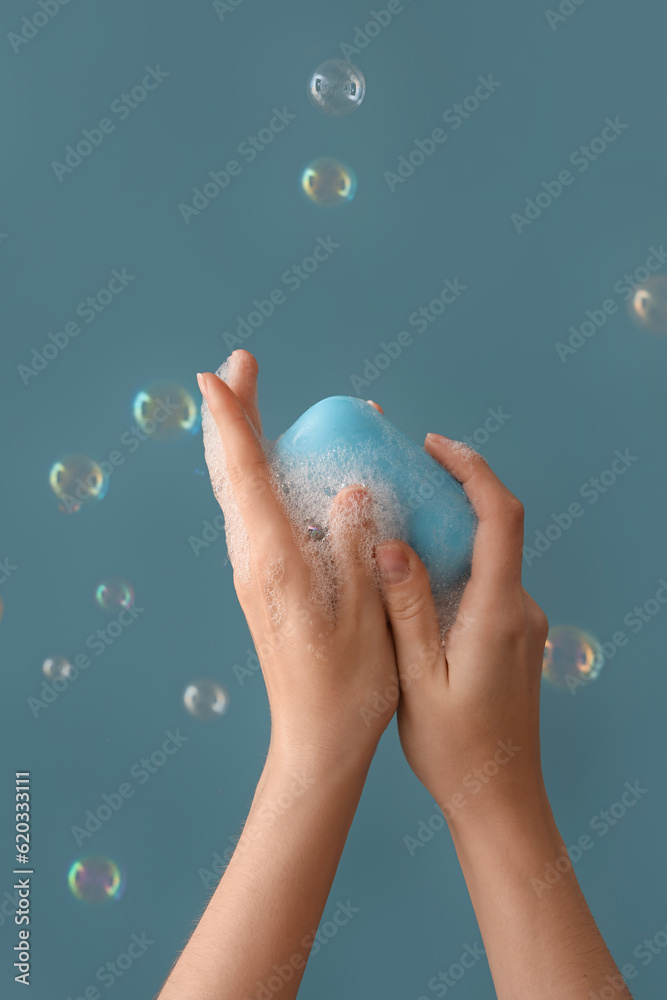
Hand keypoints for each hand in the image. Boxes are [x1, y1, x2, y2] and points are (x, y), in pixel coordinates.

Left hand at [199, 351, 398, 772]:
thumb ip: (355, 545)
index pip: (244, 474)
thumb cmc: (348, 685)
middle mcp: (252, 560)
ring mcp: (254, 572)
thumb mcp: (365, 613)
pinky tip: (277, 469)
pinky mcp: (264, 584)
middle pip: (230, 472)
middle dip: (231, 415)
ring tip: (252, 401)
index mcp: (273, 561)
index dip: (231, 420)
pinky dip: (259, 474)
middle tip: (238, 367)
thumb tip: (351, 488)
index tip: (217, 373)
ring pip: (237, 491)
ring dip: (241, 440)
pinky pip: (253, 513)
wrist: (317, 739)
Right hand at [375, 433, 550, 830]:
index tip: (434, 446)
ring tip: (397, 522)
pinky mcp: (514, 637)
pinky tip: (413, 579)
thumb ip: (406, 608)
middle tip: (404, 473)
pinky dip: (454, 565)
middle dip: (454, 490)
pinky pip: (486, 583)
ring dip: (450, 531)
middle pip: (496, 527)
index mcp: (498, 612)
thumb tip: (391, 543)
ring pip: (488, 557)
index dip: (471, 470)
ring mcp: (521, 624)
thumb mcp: (415, 678)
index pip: (499, 517)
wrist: (499, 799)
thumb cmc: (455, 749)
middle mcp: (519, 609)